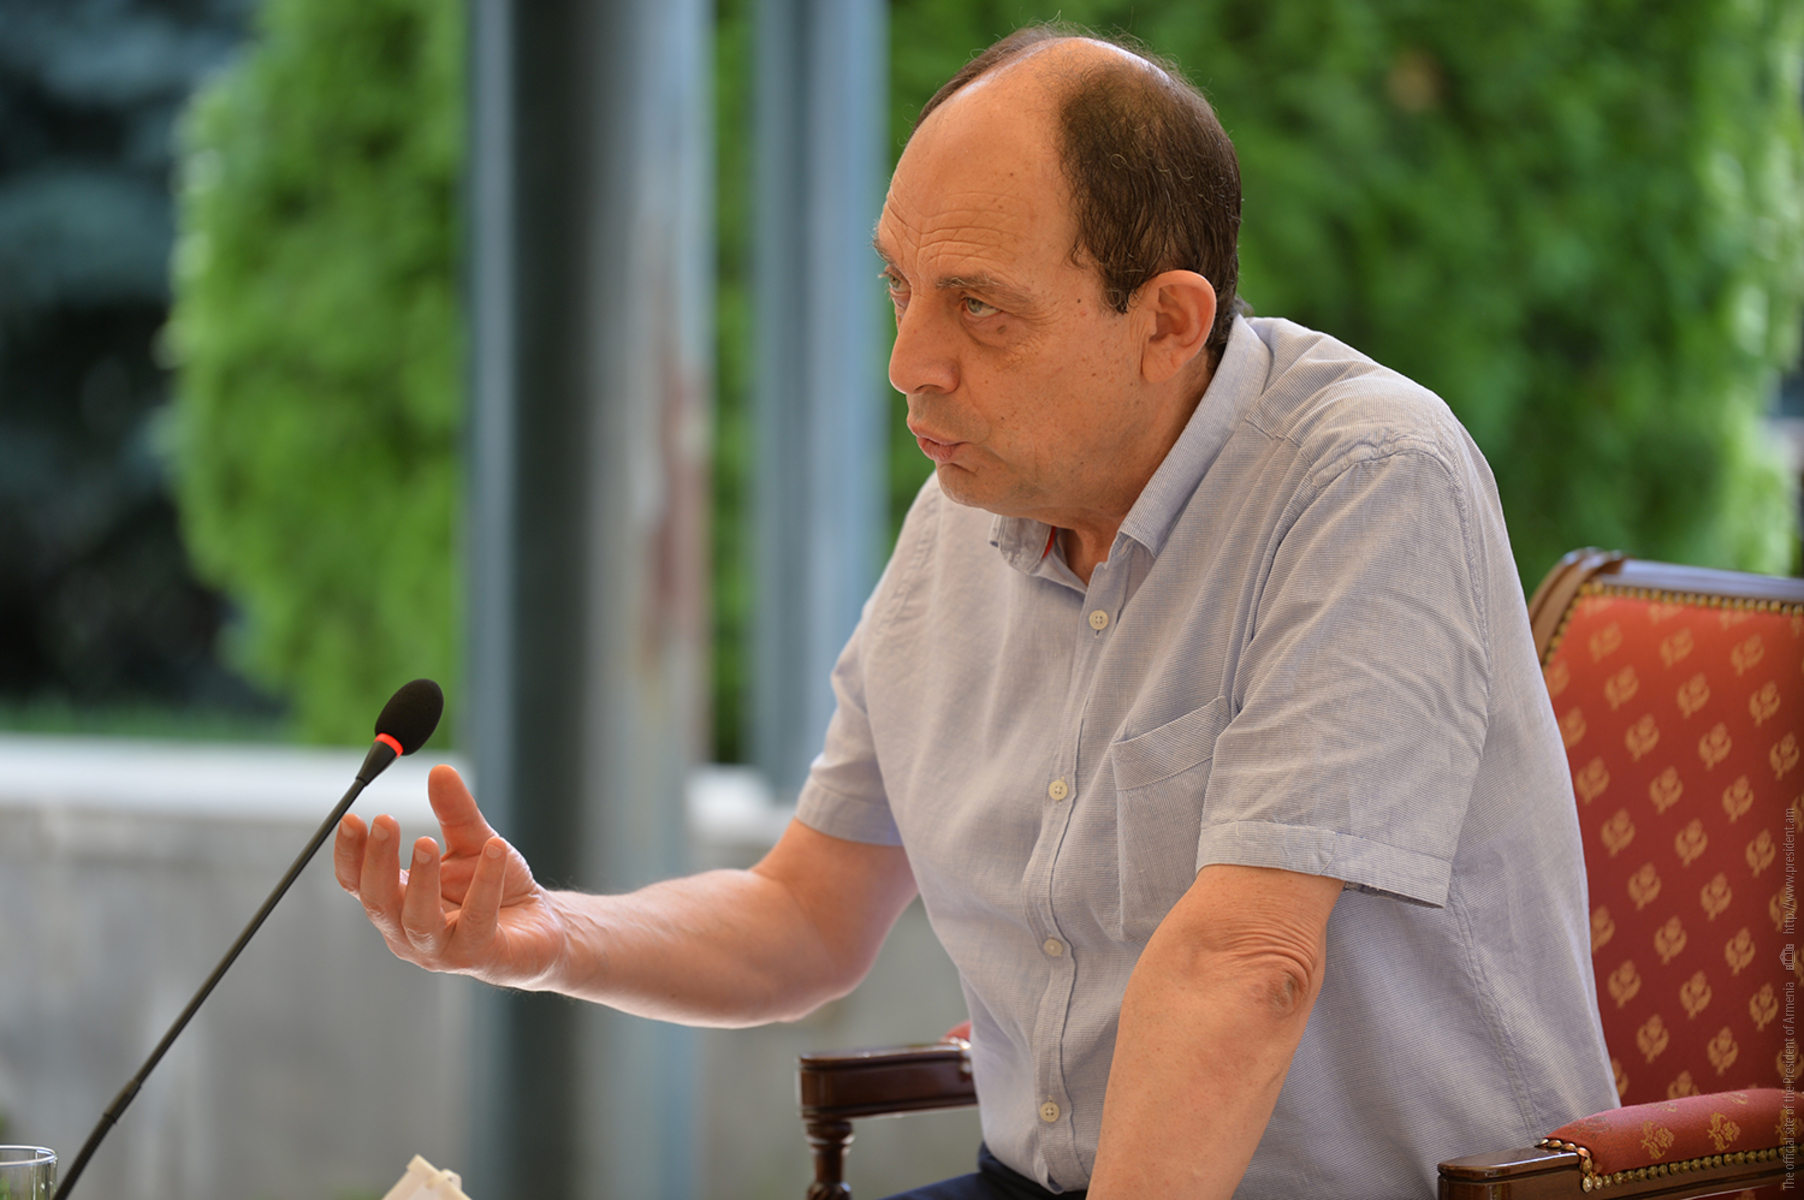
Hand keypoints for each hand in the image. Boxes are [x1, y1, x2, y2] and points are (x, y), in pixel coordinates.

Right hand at [334, 763, 567, 987]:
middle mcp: (408, 932)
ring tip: (426, 840)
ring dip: (421, 880)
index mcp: (397, 901)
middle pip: (378, 901)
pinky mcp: (478, 956)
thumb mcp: (472, 841)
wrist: (541, 926)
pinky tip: (496, 848)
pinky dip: (486, 883)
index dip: (350, 853)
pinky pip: (477, 919)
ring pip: (417, 920)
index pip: (358, 882)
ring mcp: (440, 950)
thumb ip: (454, 811)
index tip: (351, 818)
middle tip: (384, 820)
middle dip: (377, 861)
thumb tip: (439, 771)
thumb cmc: (498, 888)